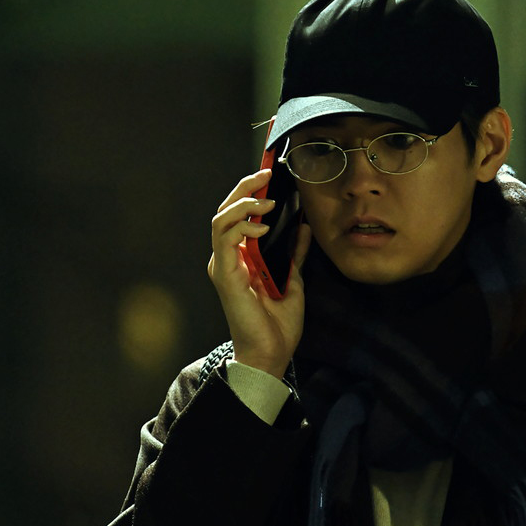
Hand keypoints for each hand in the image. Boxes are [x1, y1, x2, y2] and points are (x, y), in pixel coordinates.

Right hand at [206, 169, 312, 378]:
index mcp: (241, 257)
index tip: (273, 176)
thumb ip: (295, 252)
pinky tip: (264, 226)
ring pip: (222, 218)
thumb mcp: (293, 278)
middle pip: (227, 209)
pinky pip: (225, 238)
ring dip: (244, 203)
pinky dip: (243, 225)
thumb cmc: (277, 322)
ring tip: (269, 200)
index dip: (252, 192)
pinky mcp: (224, 274)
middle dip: (246, 187)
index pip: (240, 214)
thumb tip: (304, 226)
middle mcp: (227, 258)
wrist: (271, 352)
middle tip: (266, 173)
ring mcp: (223, 265)